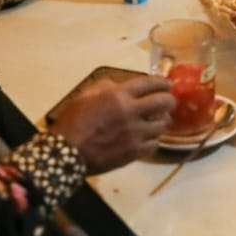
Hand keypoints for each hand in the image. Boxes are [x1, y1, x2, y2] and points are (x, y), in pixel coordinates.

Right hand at [49, 76, 174, 172]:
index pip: (149, 83)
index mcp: (118, 95)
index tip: (167, 84)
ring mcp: (135, 133)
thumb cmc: (72, 122)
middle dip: (169, 100)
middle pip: (164, 102)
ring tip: (156, 121)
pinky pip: (154, 144)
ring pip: (162, 125)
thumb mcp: (85, 96)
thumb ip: (105, 87)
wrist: (65, 154)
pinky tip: (147, 138)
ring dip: (161, 121)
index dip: (162, 82)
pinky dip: (153, 140)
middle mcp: (131, 112)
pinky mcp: (134, 152)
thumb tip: (120, 86)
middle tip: (168, 102)